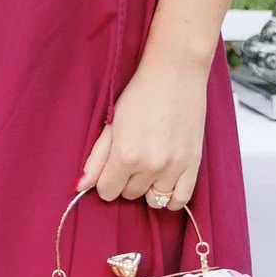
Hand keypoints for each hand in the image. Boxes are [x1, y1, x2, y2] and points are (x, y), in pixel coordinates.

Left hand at [80, 52, 208, 209]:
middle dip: (125, 182)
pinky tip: (163, 183)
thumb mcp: (111, 124)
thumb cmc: (139, 95)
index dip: (105, 183)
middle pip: (130, 194)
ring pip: (155, 200)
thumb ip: (96, 158)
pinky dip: (171, 198)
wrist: (174, 76)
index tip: (108, 172)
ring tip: (146, 170)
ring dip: (147, 189)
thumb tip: (81, 186)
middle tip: (128, 161)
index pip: (108, 191)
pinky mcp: (194, 164)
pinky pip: (182, 199)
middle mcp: (151, 165)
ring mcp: (175, 167)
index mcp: (125, 154)